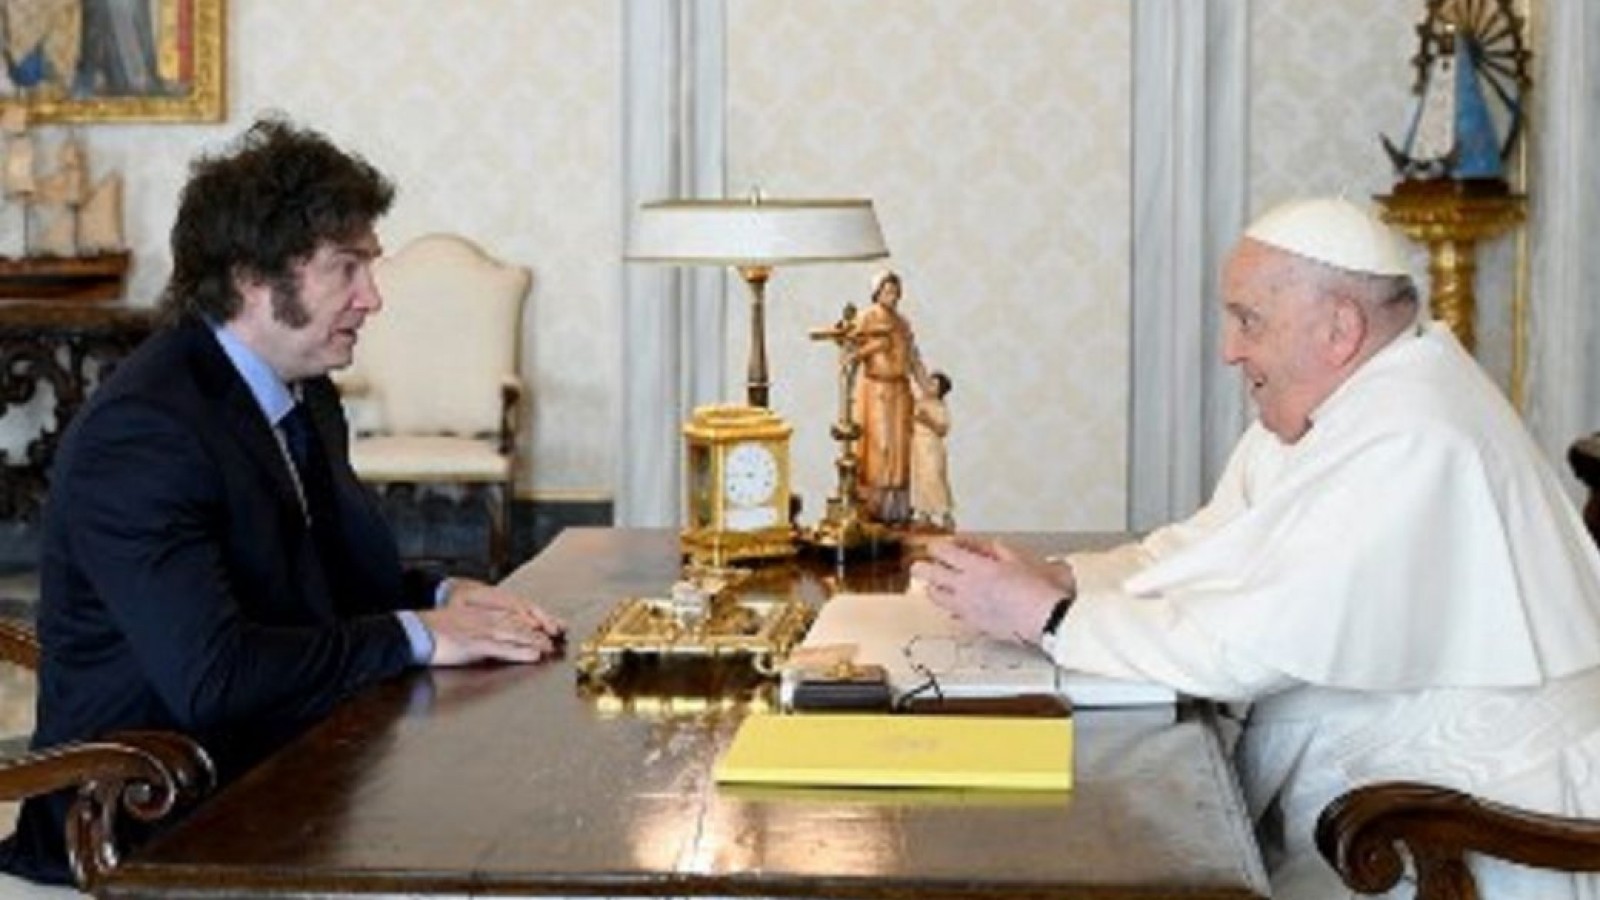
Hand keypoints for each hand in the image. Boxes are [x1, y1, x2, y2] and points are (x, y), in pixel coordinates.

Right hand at [420, 578, 565, 666]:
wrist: (411, 632)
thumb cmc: (427, 631)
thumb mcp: (454, 624)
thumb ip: (470, 627)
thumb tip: (482, 637)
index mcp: (477, 612)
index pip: (508, 614)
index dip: (527, 620)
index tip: (543, 625)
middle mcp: (482, 618)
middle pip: (516, 622)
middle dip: (537, 629)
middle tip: (556, 635)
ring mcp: (480, 631)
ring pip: (515, 634)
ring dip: (535, 641)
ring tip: (550, 647)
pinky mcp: (475, 644)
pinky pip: (503, 648)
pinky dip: (521, 651)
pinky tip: (534, 655)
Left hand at [909, 538, 1075, 644]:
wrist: (1045, 619)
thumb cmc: (1036, 589)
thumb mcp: (1015, 558)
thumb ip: (991, 549)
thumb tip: (976, 544)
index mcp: (974, 567)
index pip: (941, 551)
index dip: (937, 546)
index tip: (941, 546)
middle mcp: (964, 587)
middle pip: (927, 573)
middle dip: (923, 566)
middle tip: (927, 564)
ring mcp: (965, 608)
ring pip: (934, 596)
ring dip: (934, 586)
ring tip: (941, 583)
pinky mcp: (972, 624)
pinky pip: (951, 613)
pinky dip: (951, 605)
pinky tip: (961, 602)